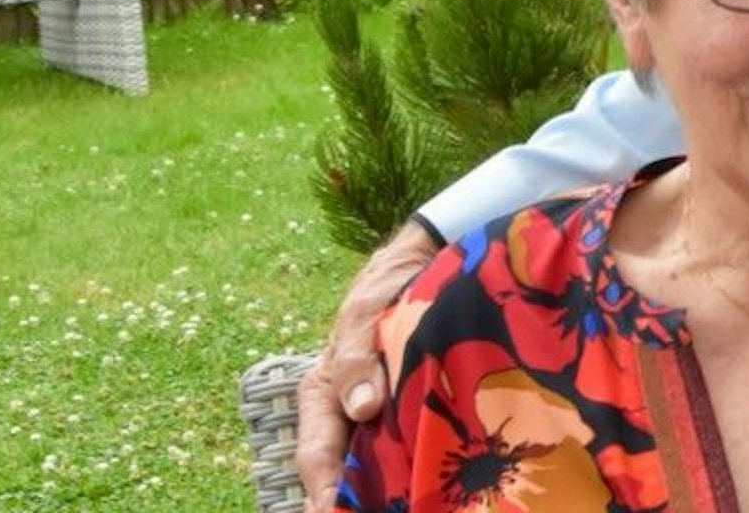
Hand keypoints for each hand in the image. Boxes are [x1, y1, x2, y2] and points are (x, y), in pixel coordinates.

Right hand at [295, 220, 440, 511]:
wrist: (424, 262)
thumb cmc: (384, 288)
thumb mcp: (364, 315)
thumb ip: (357, 359)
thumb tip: (363, 409)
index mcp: (321, 396)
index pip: (316, 455)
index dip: (325, 490)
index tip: (335, 511)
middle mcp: (345, 416)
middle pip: (344, 472)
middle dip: (356, 501)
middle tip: (382, 512)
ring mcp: (379, 418)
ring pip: (378, 466)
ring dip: (387, 490)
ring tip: (410, 502)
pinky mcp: (411, 412)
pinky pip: (409, 447)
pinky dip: (415, 466)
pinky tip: (432, 482)